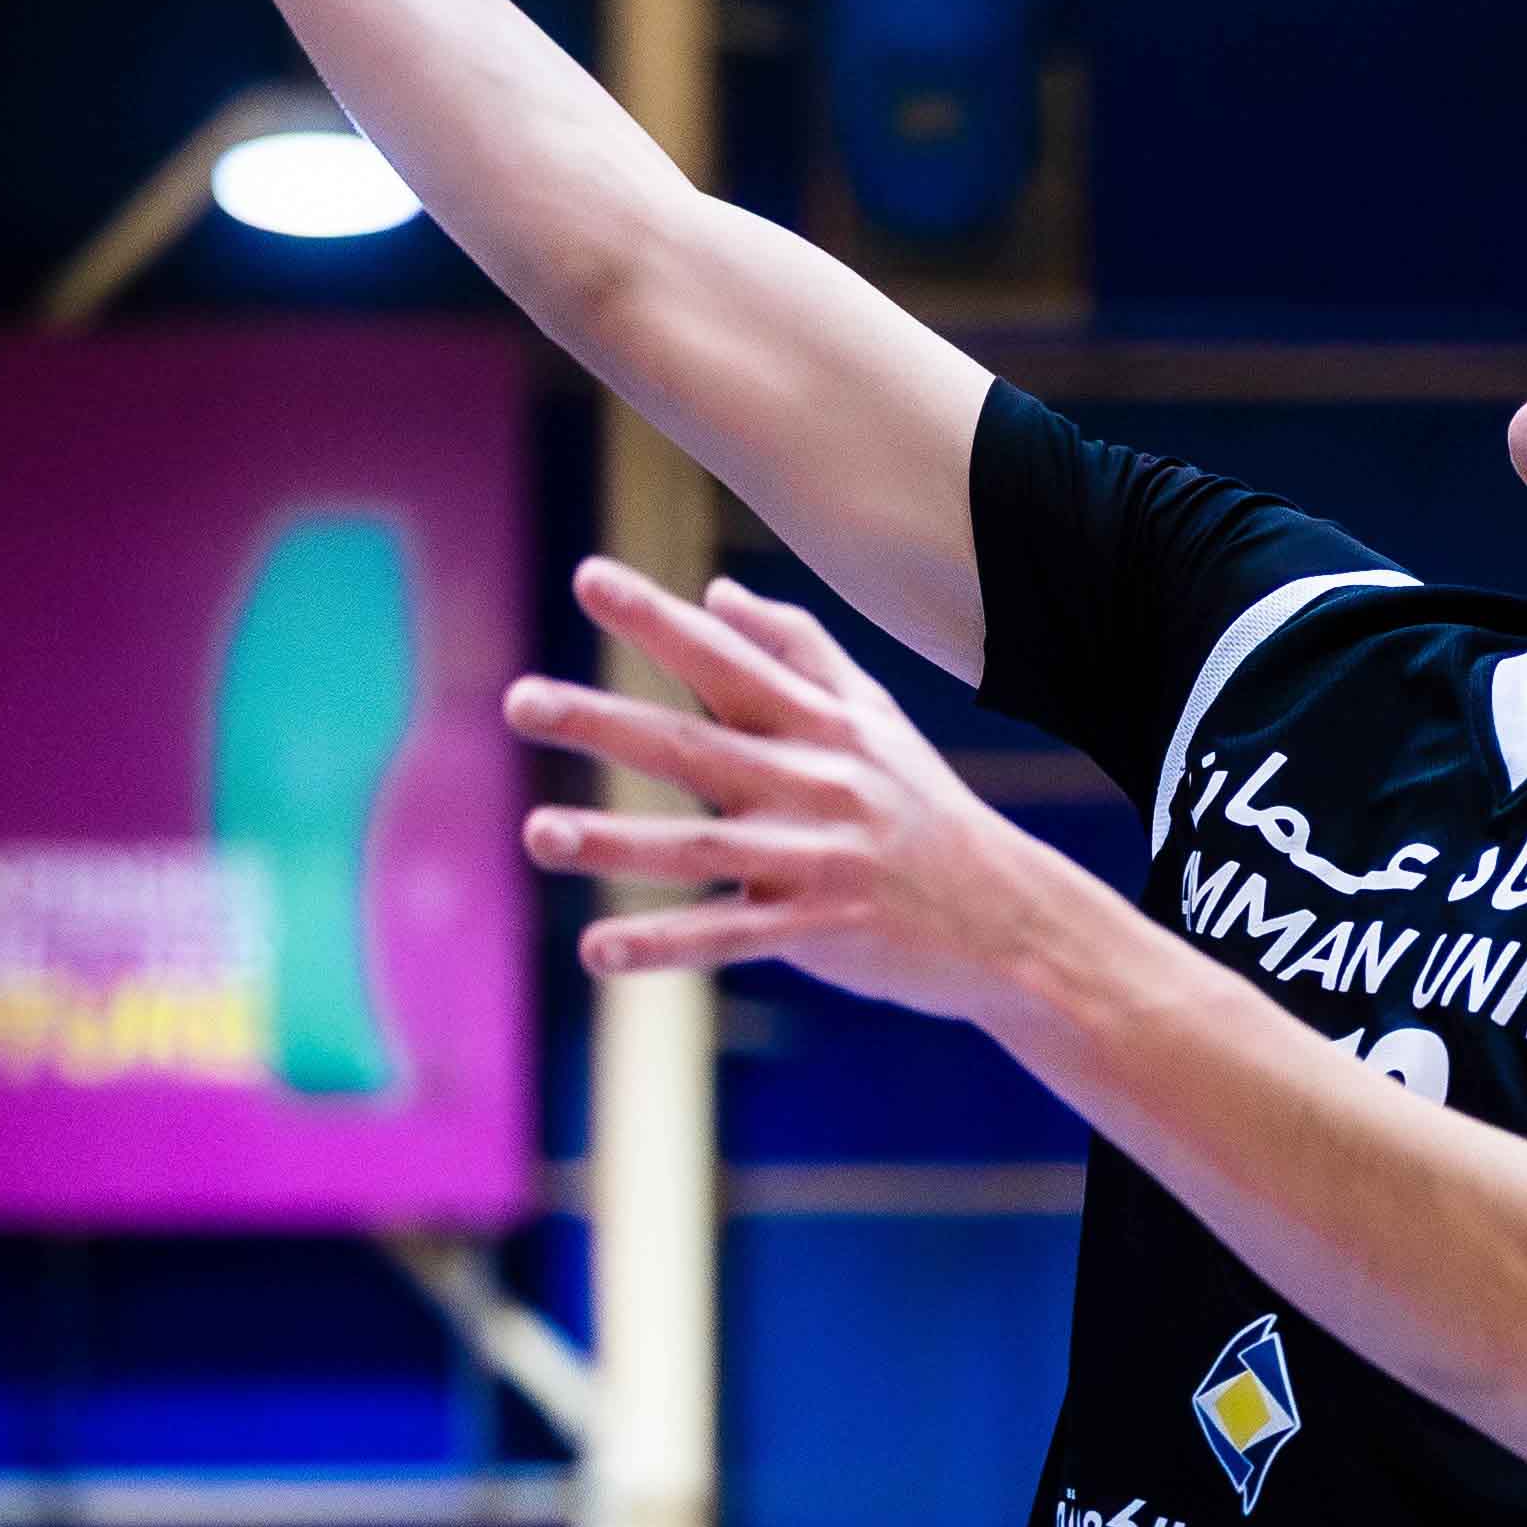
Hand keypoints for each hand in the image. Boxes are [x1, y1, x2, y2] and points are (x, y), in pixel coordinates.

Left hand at [509, 561, 1040, 1017]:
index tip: (587, 577)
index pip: (726, 659)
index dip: (658, 619)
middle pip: (692, 746)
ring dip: (613, 840)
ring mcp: (814, 859)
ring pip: (697, 848)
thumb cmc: (923, 808)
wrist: (1008, 917)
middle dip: (602, 722)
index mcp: (819, 725)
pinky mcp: (816, 930)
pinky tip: (597, 949)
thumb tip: (716, 594)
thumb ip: (798, 649)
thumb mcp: (872, 718)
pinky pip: (726, 937)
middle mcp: (812, 783)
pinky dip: (662, 946)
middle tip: (518, 699)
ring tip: (536, 832)